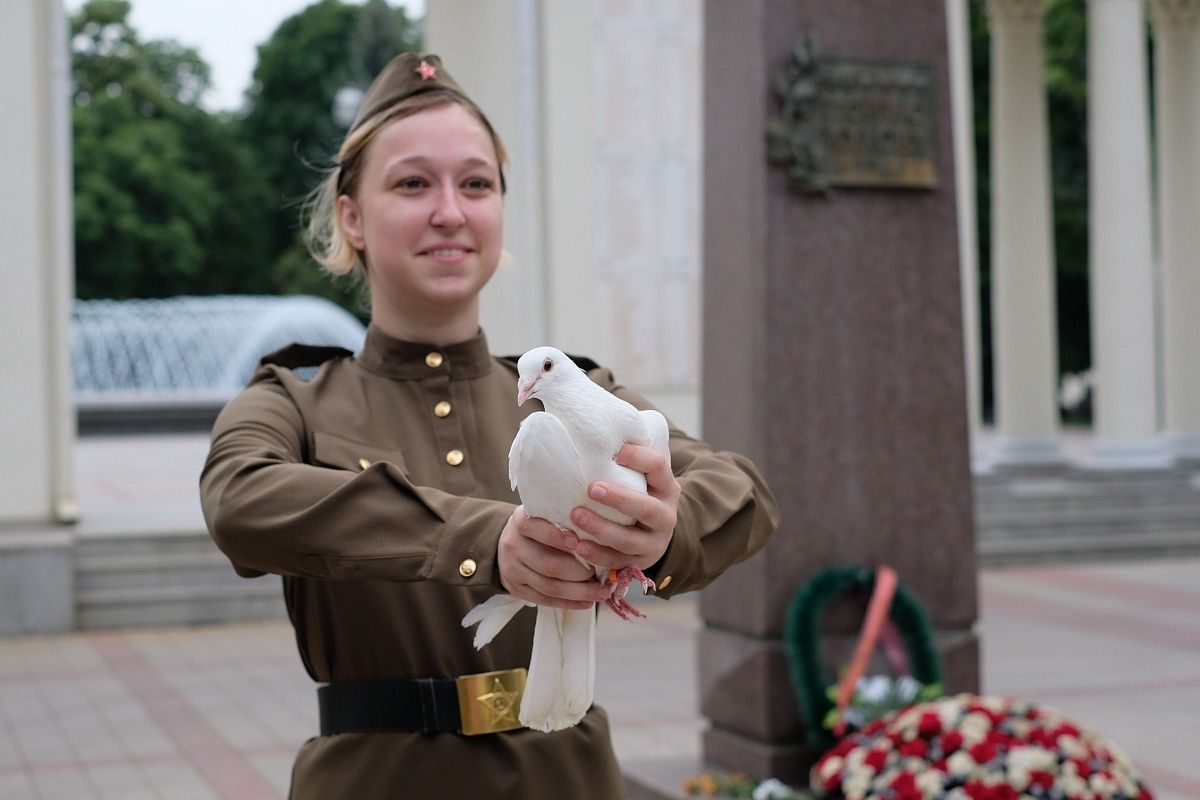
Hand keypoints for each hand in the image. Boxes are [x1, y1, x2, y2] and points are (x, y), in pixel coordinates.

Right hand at [497, 505, 611, 609]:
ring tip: (601, 591)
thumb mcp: (546, 514)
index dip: (556, 536)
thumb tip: (600, 535)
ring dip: (579, 592)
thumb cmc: (540, 525)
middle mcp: (513, 544)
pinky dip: (569, 602)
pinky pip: (545, 599)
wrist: (512, 542)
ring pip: (549, 586)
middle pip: (548, 563)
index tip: (579, 542)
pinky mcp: (515, 588)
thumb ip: (565, 519)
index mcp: (521, 520)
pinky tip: (586, 602)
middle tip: (600, 573)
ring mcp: (512, 569)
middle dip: (579, 571)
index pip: (534, 527)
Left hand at [569, 443, 679, 571]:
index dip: (638, 457)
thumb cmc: (639, 494)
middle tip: (591, 487)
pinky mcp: (640, 562)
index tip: (615, 451)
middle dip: (619, 499)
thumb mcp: (643, 477)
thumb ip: (629, 460)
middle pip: (646, 508)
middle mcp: (666, 516)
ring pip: (629, 540)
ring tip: (576, 515)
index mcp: (667, 487)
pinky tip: (577, 544)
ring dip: (601, 528)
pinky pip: (617, 560)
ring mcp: (655, 542)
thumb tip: (594, 426)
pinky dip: (596, 554)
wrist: (655, 533)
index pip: (658, 467)